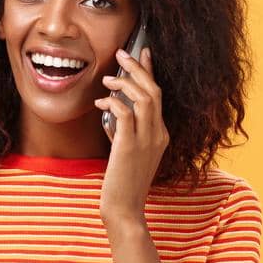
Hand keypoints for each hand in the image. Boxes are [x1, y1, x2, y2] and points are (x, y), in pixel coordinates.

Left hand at [95, 46, 168, 224]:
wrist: (125, 209)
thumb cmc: (124, 183)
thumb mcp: (129, 153)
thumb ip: (125, 132)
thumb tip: (113, 111)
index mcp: (161, 135)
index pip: (158, 96)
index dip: (150, 72)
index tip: (142, 53)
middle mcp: (158, 134)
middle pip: (153, 91)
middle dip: (137, 68)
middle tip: (121, 54)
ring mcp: (146, 140)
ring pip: (143, 98)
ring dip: (124, 82)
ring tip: (107, 78)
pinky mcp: (130, 146)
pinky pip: (124, 113)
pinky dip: (112, 102)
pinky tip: (100, 103)